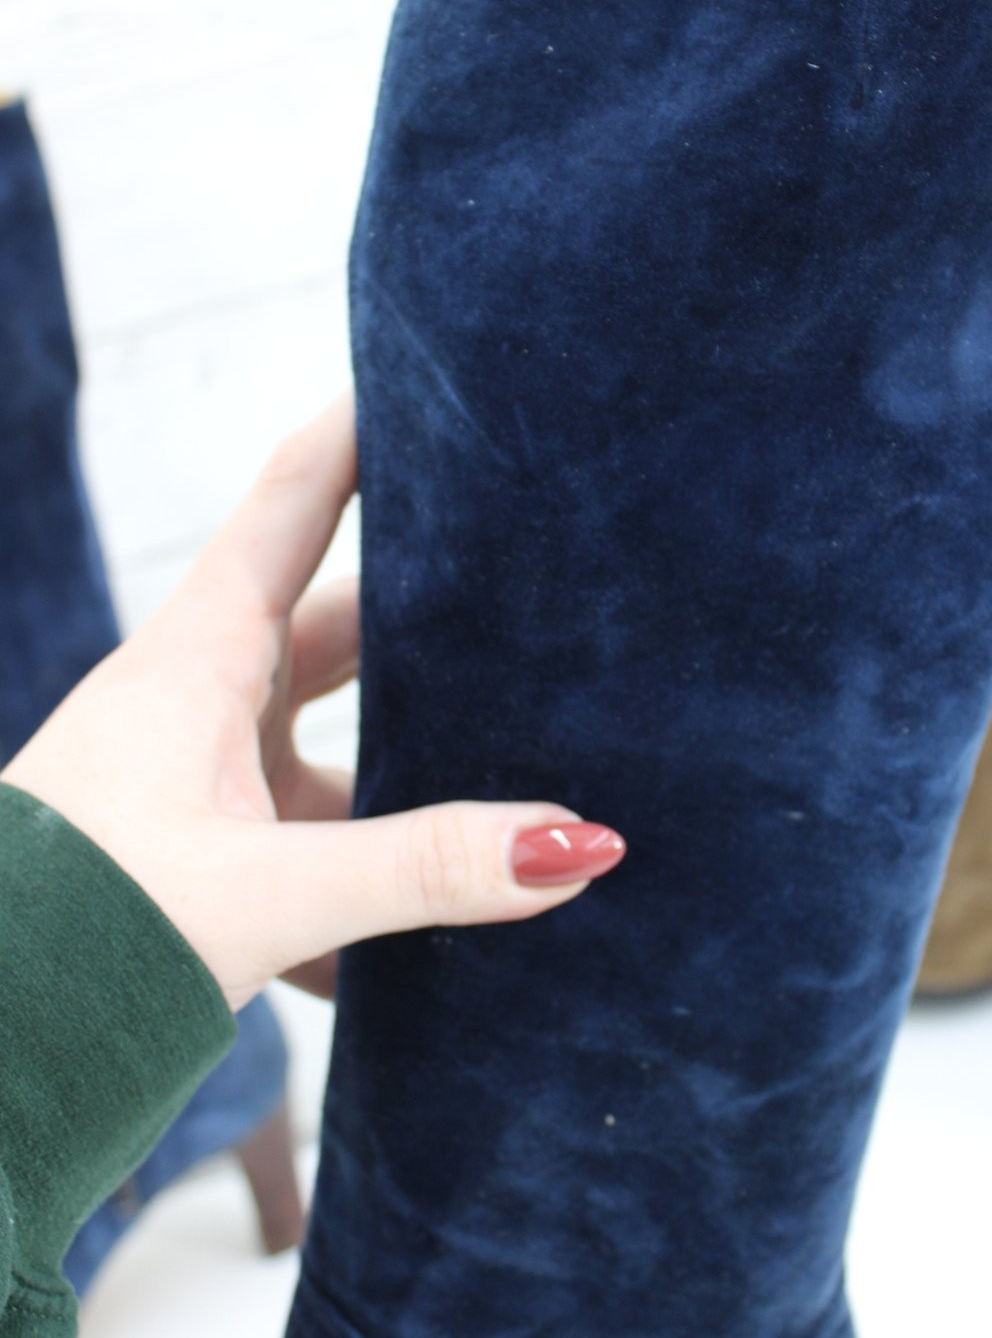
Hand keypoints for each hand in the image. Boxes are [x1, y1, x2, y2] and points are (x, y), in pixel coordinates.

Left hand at [1, 390, 625, 1011]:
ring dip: (409, 789)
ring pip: (333, 757)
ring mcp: (196, 786)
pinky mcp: (196, 867)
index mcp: (198, 659)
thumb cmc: (70, 936)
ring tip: (518, 804)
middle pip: (339, 630)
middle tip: (532, 601)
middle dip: (432, 624)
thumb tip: (575, 843)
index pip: (294, 505)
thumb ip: (421, 870)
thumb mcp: (262, 892)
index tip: (425, 373)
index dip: (360, 435)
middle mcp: (198, 704)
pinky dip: (370, 902)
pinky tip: (439, 965)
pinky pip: (309, 862)